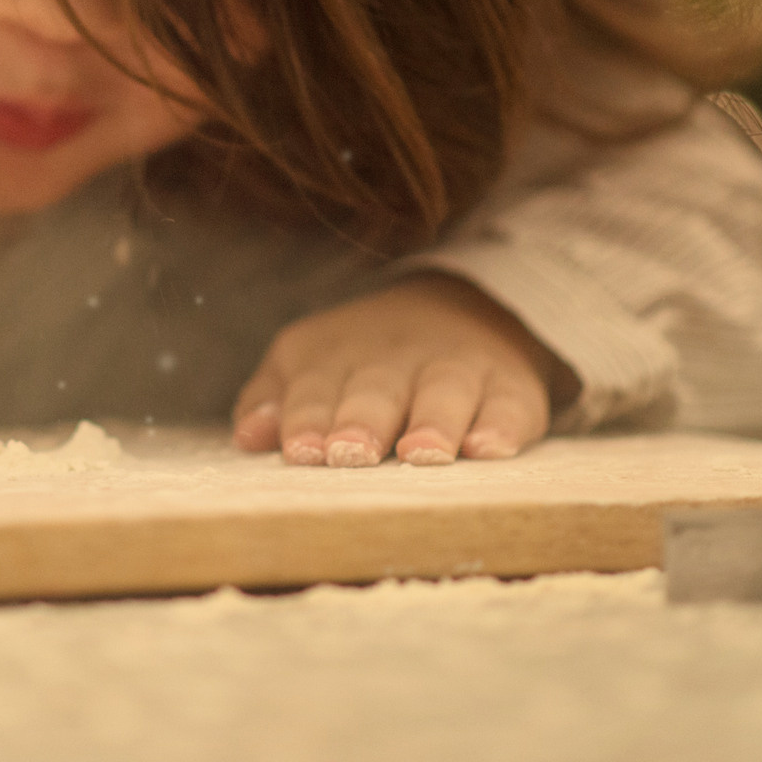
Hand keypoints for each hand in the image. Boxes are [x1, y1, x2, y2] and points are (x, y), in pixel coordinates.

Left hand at [231, 273, 570, 467]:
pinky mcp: (512, 388)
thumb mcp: (310, 363)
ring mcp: (458, 371)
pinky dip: (502, 426)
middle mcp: (397, 360)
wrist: (464, 307)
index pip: (316, 388)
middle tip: (350, 455)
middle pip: (377, 390)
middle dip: (362, 422)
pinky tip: (490, 449)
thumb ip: (273, 398)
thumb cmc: (365, 360)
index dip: (308, 419)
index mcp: (338, 356)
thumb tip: (248, 436)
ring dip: (433, 422)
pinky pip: (510, 405)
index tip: (301, 452)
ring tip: (421, 453)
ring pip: (444, 393)